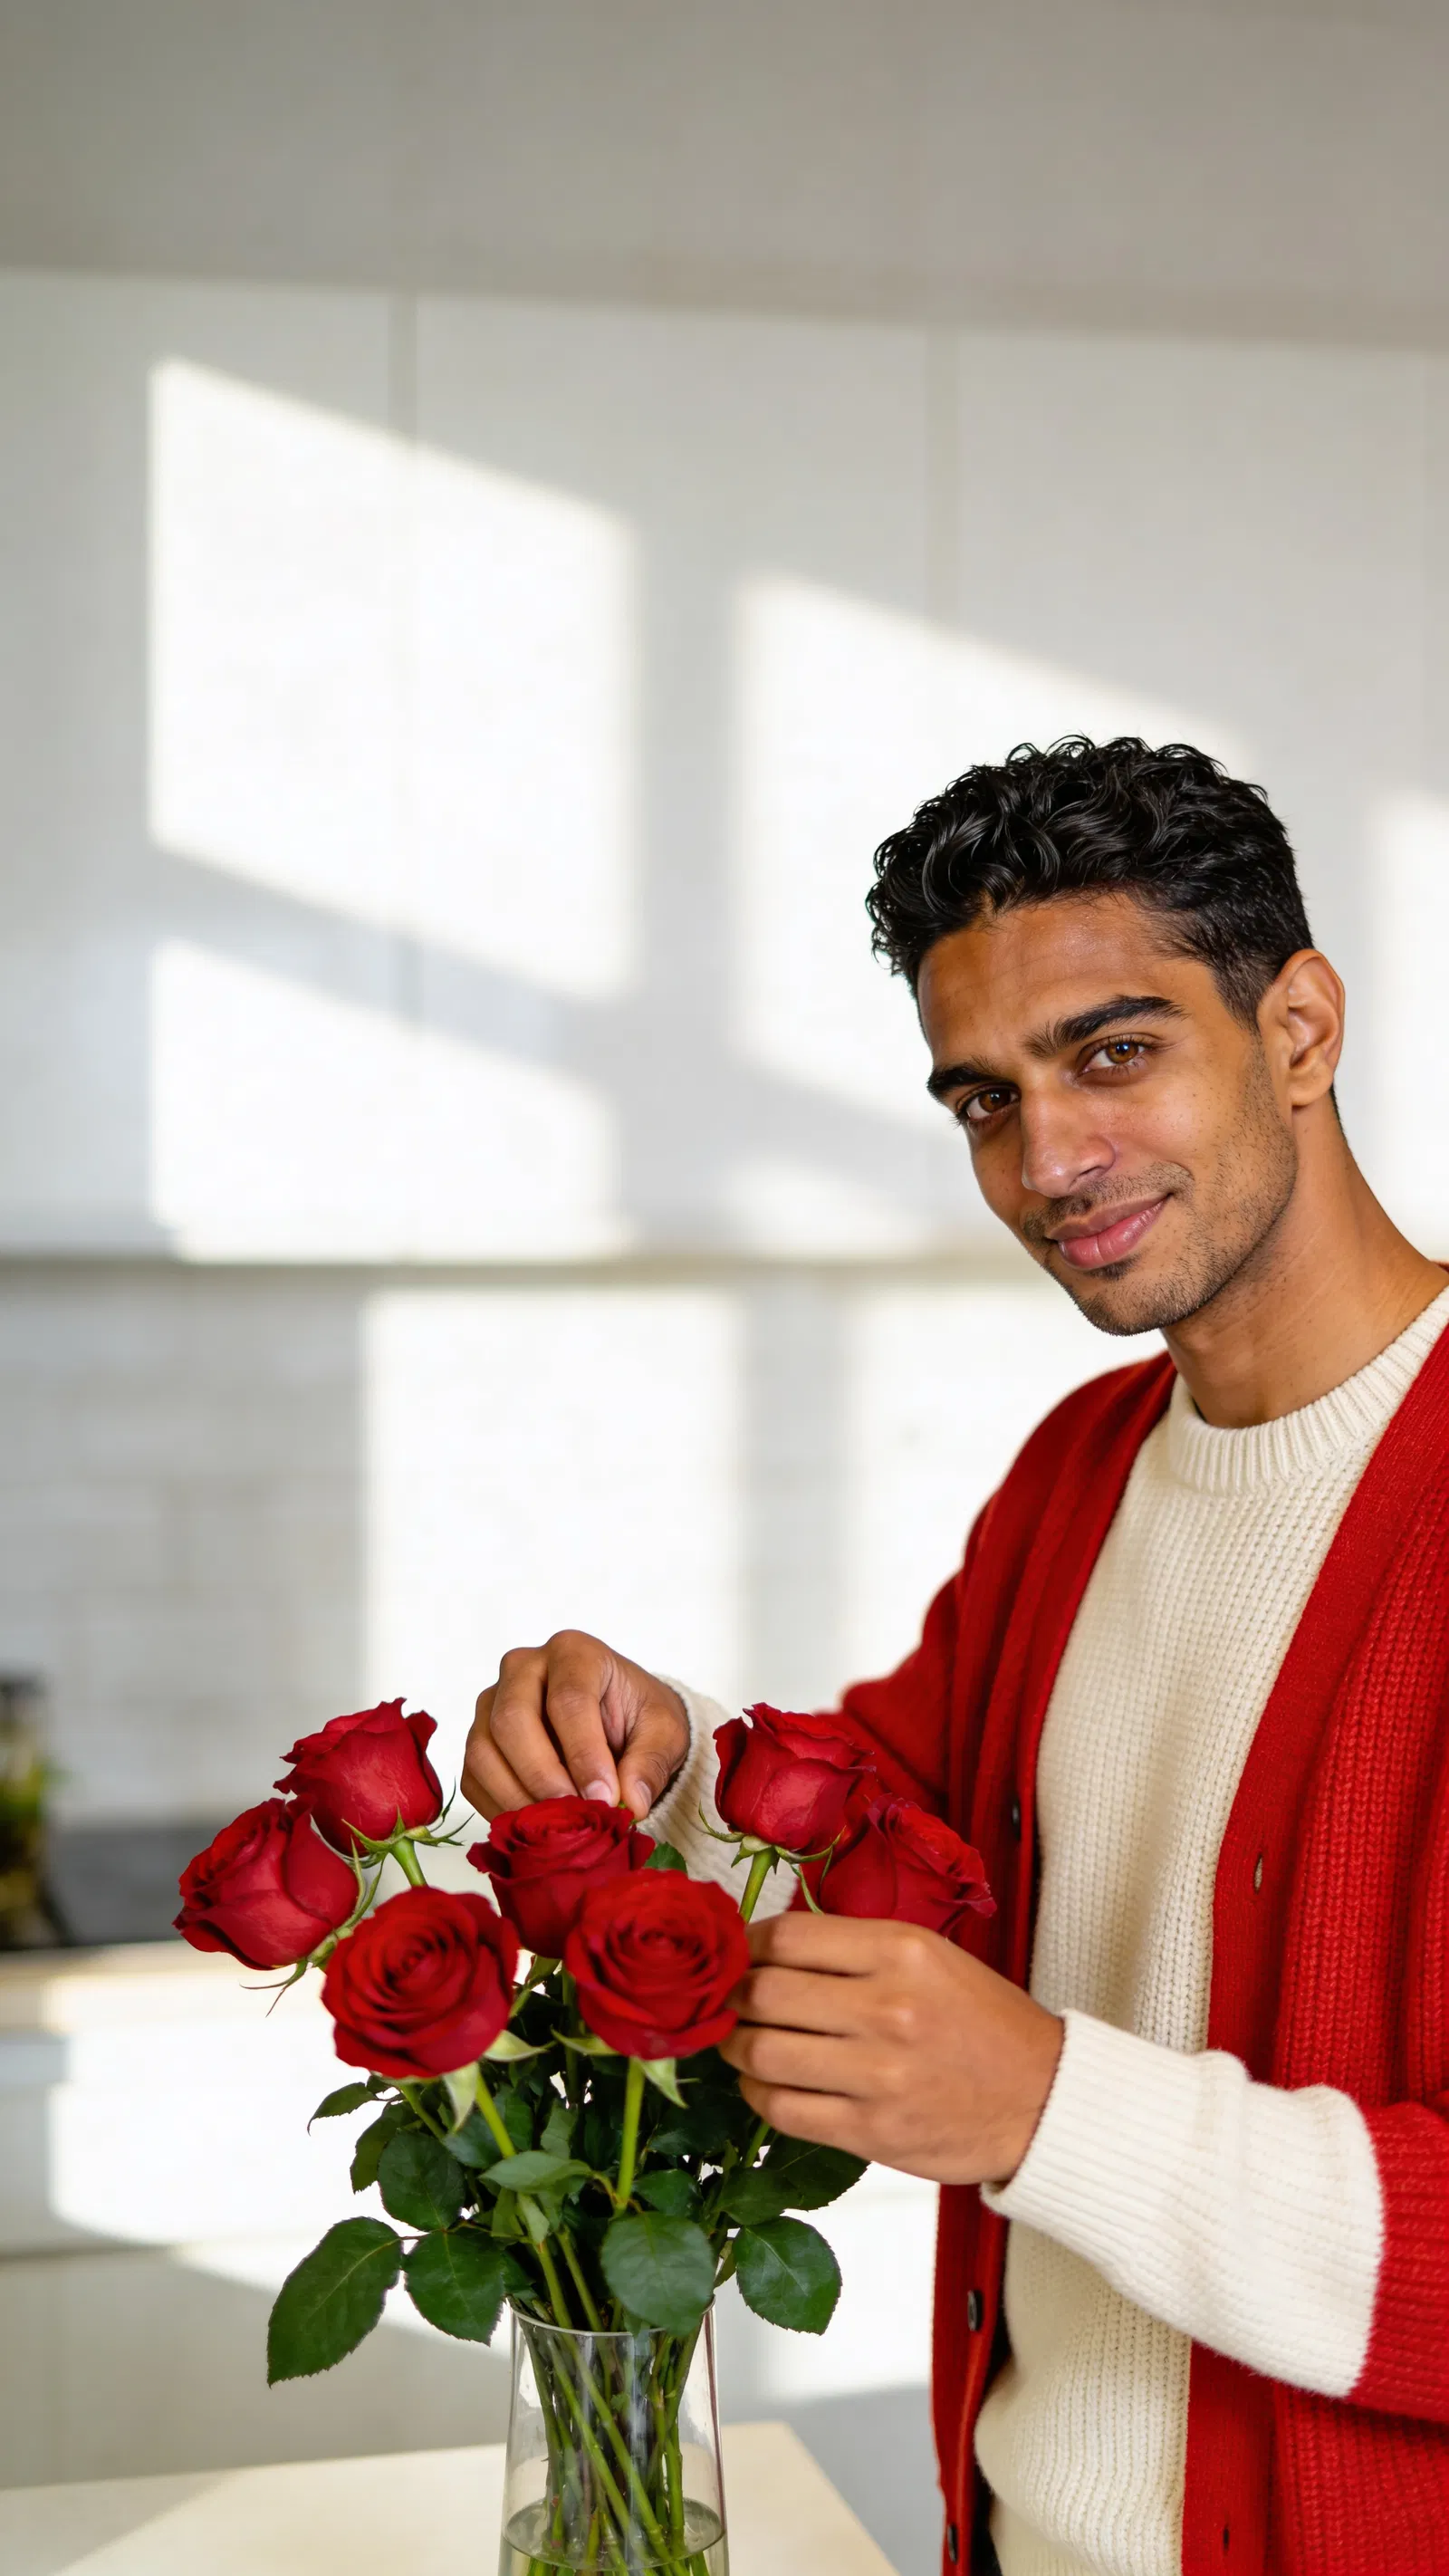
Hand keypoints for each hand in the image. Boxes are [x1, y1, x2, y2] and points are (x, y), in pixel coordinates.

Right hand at [462, 1630, 690, 1823]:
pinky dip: (500, 1808)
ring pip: (483, 1749)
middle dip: (543, 1776)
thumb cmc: (639, 1718)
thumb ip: (651, 1763)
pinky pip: (473, 1777)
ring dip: (517, 1797)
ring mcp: (493, 1702)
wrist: (618, 1724)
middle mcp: (524, 1668)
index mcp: (574, 1653)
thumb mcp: (665, 1733)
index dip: (584, 1754)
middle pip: (513, 1719)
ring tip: (555, 1828)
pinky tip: (534, 1828)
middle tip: (574, 1816)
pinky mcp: (480, 1739)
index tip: (605, 1798)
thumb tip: (632, 1803)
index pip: (568, 1699)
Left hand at [720, 1911, 1063, 2188]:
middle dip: (733, 1996)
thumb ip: (855, 1948)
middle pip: (764, 1992)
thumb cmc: (982, 2021)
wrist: (1043, 2100)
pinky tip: (764, 2082)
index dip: (747, 1945)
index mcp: (902, 1951)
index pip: (787, 1937)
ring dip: (736, 2046)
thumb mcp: (931, 1956)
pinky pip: (783, 2110)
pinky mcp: (872, 2132)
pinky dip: (758, 2093)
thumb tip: (768, 1946)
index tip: (740, 1954)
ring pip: (763, 2053)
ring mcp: (878, 2075)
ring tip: (741, 2040)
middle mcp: (887, 2008)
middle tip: (730, 1999)